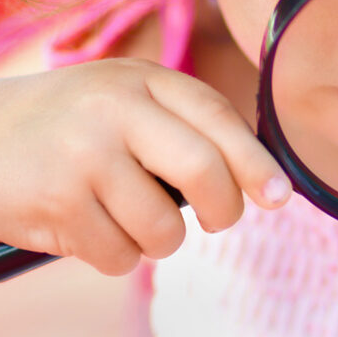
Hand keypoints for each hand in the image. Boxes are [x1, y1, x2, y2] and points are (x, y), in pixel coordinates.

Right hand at [0, 58, 291, 275]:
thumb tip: (255, 179)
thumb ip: (181, 126)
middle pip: (206, 171)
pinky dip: (114, 255)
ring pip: (165, 229)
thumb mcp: (121, 101)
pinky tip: (86, 228)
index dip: (257, 162)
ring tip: (125, 217)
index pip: (218, 118)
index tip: (280, 196)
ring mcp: (84, 154)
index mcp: (140, 80)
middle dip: (225, 210)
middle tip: (220, 221)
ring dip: (158, 240)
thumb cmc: (67, 128)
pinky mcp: (57, 202)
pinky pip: (120, 256)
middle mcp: (114, 108)